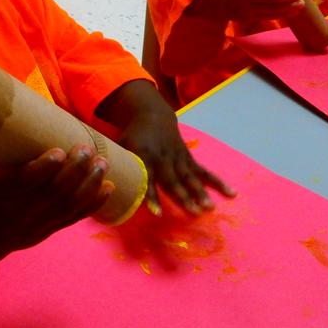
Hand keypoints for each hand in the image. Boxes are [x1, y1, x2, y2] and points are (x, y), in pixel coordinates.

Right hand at [0, 145, 112, 252]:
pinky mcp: (51, 229)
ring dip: (90, 184)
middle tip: (87, 149)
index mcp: (1, 190)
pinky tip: (109, 188)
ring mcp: (38, 221)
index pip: (25, 180)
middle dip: (74, 170)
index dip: (44, 167)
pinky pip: (76, 217)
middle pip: (53, 192)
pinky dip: (94, 203)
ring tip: (103, 164)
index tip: (59, 151)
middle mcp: (21, 208)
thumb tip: (34, 119)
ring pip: (68, 205)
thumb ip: (10, 152)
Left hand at [97, 79, 235, 216]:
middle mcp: (163, 158)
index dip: (152, 196)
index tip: (157, 213)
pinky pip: (205, 171)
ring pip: (191, 177)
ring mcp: (178, 158)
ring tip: (209, 209)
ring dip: (200, 193)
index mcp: (143, 156)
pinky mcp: (188, 158)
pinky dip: (218, 182)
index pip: (148, 179)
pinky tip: (231, 193)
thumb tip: (96, 184)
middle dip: (183, 198)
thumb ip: (114, 165)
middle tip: (193, 214)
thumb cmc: (130, 137)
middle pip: (174, 181)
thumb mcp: (118, 146)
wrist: (150, 113)